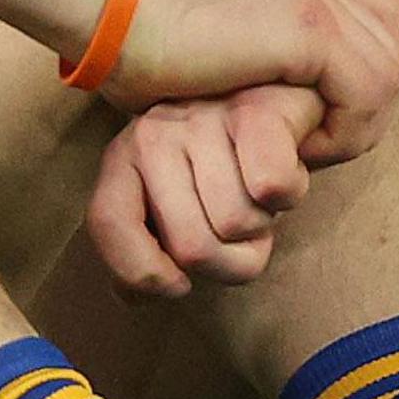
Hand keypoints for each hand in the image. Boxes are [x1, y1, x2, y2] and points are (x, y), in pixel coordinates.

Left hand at [88, 84, 321, 296]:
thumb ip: (147, 250)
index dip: (144, 273)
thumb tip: (135, 296)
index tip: (179, 285)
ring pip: (238, 223)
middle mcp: (154, 132)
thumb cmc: (225, 170)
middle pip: (191, 247)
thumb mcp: (174, 208)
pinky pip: (272, 187)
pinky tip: (284, 170)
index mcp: (124, 158)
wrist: (281, 102)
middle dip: (230, 261)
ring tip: (256, 195)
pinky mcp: (256, 111)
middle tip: (238, 231)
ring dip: (263, 226)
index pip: (109, 222)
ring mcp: (202, 118)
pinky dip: (289, 194)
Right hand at [98, 0, 398, 162]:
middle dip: (367, 110)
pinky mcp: (307, 26)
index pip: (381, 23)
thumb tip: (298, 99)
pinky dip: (341, 130)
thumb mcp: (226, 47)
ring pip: (388, 74)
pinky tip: (295, 145)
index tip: (314, 124)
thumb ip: (268, 58)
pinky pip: (364, 91)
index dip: (360, 84)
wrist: (113, 18)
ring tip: (304, 150)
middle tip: (316, 146)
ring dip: (355, 126)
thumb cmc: (147, 48)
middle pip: (394, 49)